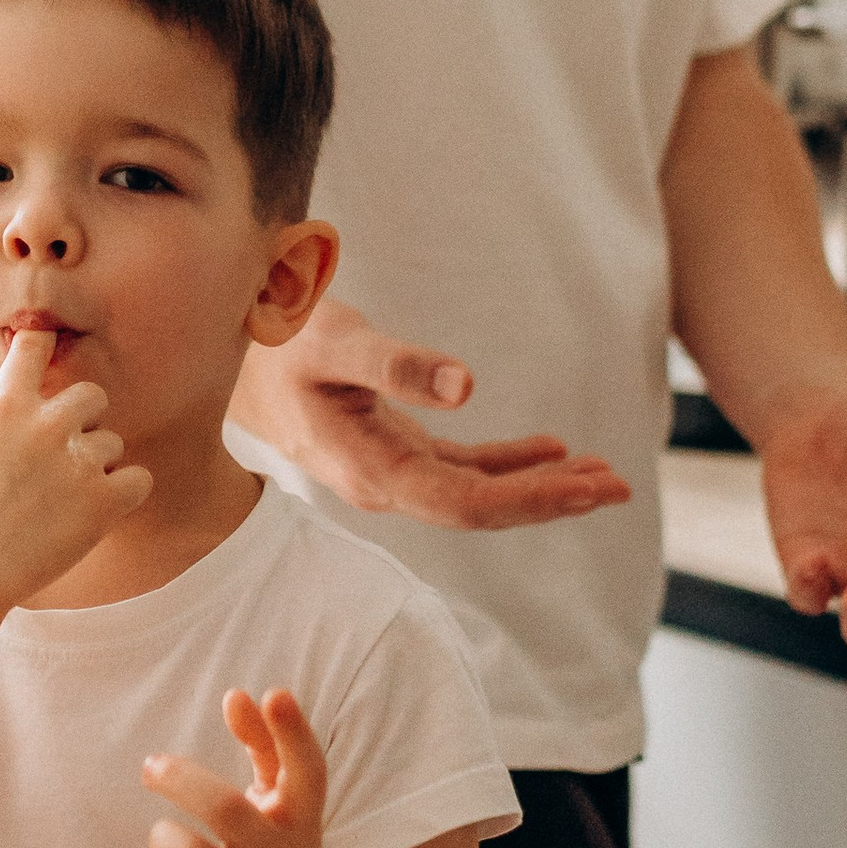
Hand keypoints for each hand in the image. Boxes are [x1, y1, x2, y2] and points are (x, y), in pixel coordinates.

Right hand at [0, 328, 150, 610]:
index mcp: (7, 407)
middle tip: (68, 452)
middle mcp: (45, 426)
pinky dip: (124, 493)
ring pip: (112, 443)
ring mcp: (76, 463)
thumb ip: (5, 416)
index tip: (51, 336)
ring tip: (67, 498)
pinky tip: (101, 508)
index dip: (46, 340)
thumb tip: (30, 397)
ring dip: (97, 466)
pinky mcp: (102, 501)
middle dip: (85, 419)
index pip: (35, 345)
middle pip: (93, 395)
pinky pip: (138, 478)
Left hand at [141, 689, 333, 847]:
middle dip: (178, 779)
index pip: (309, 773)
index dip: (294, 733)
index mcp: (301, 822)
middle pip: (227, 811)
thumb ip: (263, 743)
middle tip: (152, 766)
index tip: (272, 694)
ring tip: (163, 835)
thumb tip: (236, 695)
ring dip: (165, 837)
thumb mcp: (279, 802)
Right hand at [232, 297, 630, 534]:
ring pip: (476, 492)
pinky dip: (508, 463)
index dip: (528, 499)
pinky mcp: (395, 451)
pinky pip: (461, 469)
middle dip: (551, 500)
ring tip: (602, 476)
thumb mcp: (336, 340)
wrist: (227, 350)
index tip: (585, 488)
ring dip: (540, 485)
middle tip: (619, 486)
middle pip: (479, 507)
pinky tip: (553, 451)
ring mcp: (390, 471)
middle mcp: (384, 484)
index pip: (463, 502)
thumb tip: (465, 386)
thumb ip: (396, 363)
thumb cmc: (280, 339)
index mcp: (370, 471)